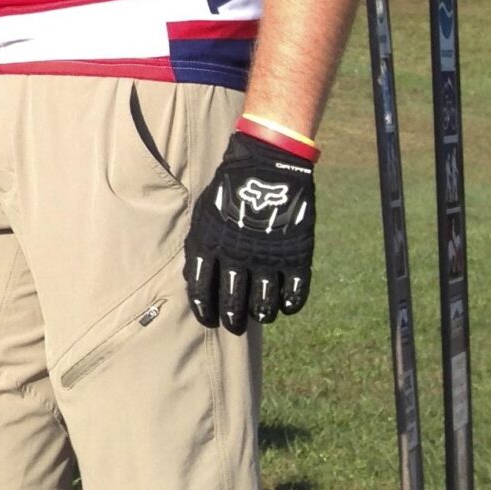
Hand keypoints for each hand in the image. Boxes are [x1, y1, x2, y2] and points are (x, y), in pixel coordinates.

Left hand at [185, 130, 315, 332]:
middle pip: (233, 302)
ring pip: (264, 304)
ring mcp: (268, 257)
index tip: (208, 319)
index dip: (204, 309)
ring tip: (260, 313)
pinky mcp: (296, 255)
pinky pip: (294, 293)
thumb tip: (194, 281)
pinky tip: (285, 305)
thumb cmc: (229, 188)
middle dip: (231, 319)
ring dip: (261, 313)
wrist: (267, 164)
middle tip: (233, 325)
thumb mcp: (204, 215)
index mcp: (210, 245)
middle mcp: (237, 257)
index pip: (201, 290)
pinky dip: (290, 304)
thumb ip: (200, 248)